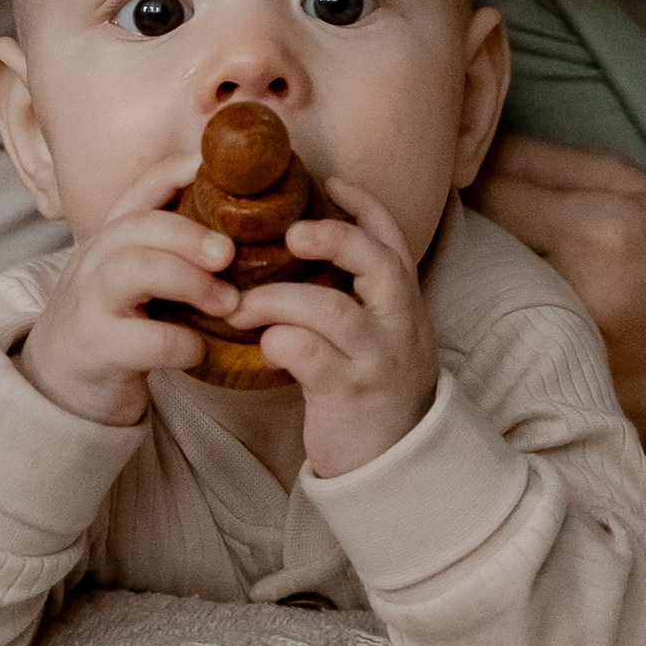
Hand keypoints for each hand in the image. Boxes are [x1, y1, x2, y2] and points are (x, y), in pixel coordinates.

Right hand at [18, 163, 236, 427]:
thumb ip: (171, 250)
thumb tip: (242, 228)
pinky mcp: (96, 349)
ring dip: (189, 280)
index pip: (142, 190)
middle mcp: (96, 261)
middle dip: (189, 233)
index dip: (177, 171)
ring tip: (228, 302)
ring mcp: (90, 303)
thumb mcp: (133, 277)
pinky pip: (144, 339)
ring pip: (134, 270)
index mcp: (112, 238)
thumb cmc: (113, 322)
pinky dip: (182, 343)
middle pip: (137, 226)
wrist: (57, 381)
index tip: (216, 167)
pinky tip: (199, 350)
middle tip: (229, 252)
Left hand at [235, 183, 439, 481]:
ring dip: (277, 299)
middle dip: (334, 238)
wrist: (396, 463)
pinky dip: (278, 342)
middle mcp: (399, 325)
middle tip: (291, 232)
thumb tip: (303, 250)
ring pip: (332, 310)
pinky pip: (309, 356)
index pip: (393, 240)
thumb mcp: (381, 334)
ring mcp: (378, 359)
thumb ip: (356, 296)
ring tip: (240, 305)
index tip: (329, 182)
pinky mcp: (349, 394)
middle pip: (378, 263)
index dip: (364, 206)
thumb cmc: (373, 387)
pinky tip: (262, 345)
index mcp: (404, 303)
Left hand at [478, 138, 645, 443]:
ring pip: (478, 310)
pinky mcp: (571, 397)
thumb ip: (549, 162)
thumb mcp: (639, 186)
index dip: (465, 186)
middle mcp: (580, 293)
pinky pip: (505, 358)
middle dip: (462, 241)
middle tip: (466, 236)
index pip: (487, 193)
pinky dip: (499, 340)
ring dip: (473, 292)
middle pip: (471, 254)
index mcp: (599, 229)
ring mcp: (572, 354)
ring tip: (491, 283)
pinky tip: (517, 331)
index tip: (461, 187)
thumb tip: (471, 146)